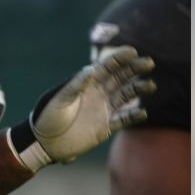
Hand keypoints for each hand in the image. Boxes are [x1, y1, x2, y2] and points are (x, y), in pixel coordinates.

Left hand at [10, 46, 154, 170]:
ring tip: (150, 86)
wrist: (45, 143)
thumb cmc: (47, 118)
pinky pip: (124, 119)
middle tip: (148, 62)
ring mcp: (102, 109)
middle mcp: (96, 93)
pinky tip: (143, 112)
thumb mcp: (59, 100)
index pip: (105, 67)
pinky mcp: (105, 126)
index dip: (118, 58)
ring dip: (138, 90)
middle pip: (119, 78)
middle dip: (134, 69)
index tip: (132, 51)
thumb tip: (91, 69)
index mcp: (85, 84)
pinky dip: (133, 116)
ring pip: (125, 96)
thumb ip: (75, 85)